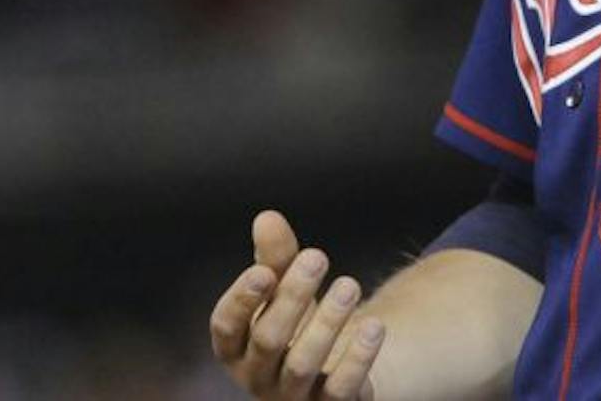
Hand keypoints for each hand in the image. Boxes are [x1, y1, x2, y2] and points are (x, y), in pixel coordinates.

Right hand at [211, 210, 385, 398]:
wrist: (332, 371)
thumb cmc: (295, 322)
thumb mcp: (283, 288)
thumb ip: (275, 256)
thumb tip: (267, 218)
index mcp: (236, 346)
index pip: (225, 326)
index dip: (241, 299)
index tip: (264, 271)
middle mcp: (256, 375)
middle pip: (268, 339)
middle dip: (292, 296)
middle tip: (318, 256)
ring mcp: (290, 397)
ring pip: (302, 364)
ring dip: (327, 322)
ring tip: (350, 284)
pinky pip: (340, 389)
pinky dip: (357, 358)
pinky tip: (375, 326)